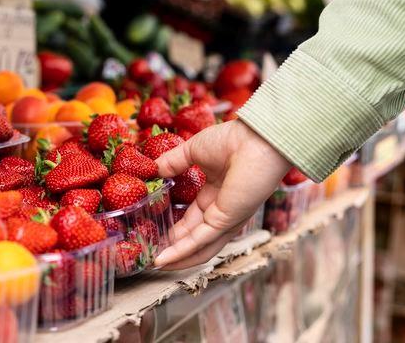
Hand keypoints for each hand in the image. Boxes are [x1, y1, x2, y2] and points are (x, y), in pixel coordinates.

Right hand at [154, 120, 290, 269]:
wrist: (254, 139)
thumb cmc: (232, 140)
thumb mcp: (193, 150)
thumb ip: (172, 162)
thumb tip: (152, 170)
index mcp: (216, 194)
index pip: (192, 218)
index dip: (174, 228)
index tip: (154, 232)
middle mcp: (222, 210)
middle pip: (194, 237)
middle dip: (173, 247)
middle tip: (151, 253)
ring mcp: (225, 218)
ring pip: (199, 247)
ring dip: (177, 258)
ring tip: (156, 265)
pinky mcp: (226, 221)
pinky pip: (200, 242)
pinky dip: (181, 252)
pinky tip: (163, 259)